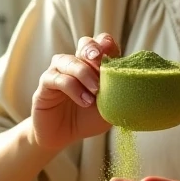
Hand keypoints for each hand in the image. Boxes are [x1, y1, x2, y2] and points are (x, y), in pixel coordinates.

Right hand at [30, 33, 119, 151]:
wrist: (63, 136)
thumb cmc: (87, 119)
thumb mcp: (108, 108)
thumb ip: (117, 94)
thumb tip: (134, 84)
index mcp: (93, 65)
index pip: (101, 43)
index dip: (108, 45)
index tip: (114, 57)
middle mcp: (76, 63)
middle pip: (85, 43)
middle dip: (93, 49)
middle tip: (101, 62)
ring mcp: (59, 71)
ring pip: (69, 60)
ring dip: (84, 73)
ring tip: (95, 92)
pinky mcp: (45, 84)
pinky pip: (57, 78)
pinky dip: (73, 88)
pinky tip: (84, 101)